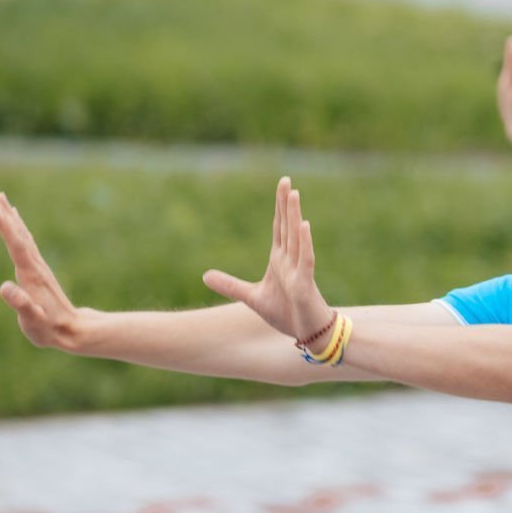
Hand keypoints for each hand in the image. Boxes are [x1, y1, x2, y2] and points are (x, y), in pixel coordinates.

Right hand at [0, 191, 87, 350]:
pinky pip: (26, 244)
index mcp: (31, 275)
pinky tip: (17, 223)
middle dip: (5, 215)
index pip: (17, 246)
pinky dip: (18, 230)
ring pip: (22, 236)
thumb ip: (21, 304)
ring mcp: (37, 267)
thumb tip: (4, 287)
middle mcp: (35, 266)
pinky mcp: (37, 271)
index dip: (6, 228)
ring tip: (0, 199)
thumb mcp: (33, 319)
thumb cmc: (48, 328)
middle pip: (19, 235)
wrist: (72, 331)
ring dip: (11, 217)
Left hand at [202, 177, 334, 342]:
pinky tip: (303, 226)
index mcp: (279, 260)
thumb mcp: (251, 297)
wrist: (307, 332)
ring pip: (296, 238)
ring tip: (293, 195)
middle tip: (285, 180)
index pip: (278, 228)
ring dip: (294, 216)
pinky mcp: (304, 283)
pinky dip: (305, 242)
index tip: (281, 186)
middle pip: (287, 226)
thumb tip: (204, 275)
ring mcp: (299, 270)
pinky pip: (305, 259)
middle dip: (286, 203)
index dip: (278, 207)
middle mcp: (290, 260)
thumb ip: (230, 285)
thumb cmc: (286, 313)